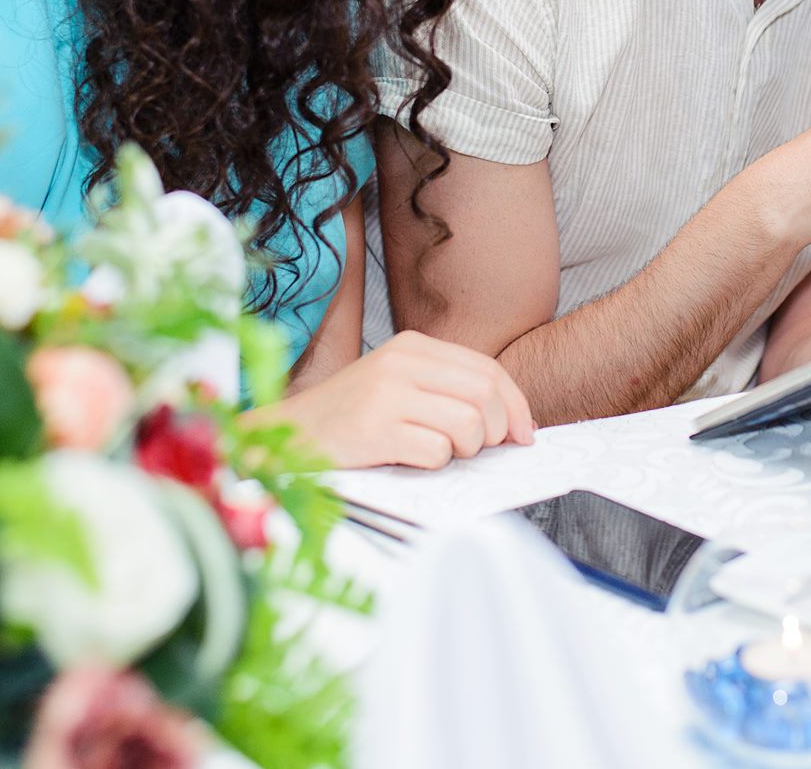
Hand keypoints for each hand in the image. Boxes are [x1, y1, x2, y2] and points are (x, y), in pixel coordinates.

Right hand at [257, 330, 535, 469]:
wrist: (287, 436)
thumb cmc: (351, 417)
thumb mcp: (399, 385)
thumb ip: (449, 392)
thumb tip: (513, 421)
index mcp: (413, 346)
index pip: (487, 369)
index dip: (515, 404)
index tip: (524, 433)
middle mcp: (401, 363)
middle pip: (484, 395)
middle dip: (497, 430)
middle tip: (482, 450)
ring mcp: (387, 394)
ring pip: (468, 423)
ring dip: (466, 449)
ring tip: (441, 453)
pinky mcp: (376, 429)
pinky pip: (436, 451)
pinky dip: (435, 463)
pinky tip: (411, 460)